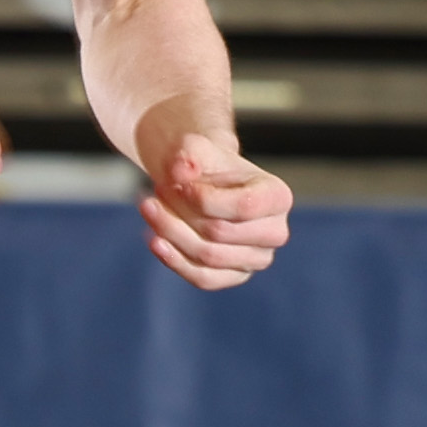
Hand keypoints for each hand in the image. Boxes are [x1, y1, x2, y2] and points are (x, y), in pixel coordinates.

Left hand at [136, 107, 291, 292]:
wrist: (202, 183)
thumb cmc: (206, 164)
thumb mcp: (197, 148)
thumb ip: (190, 153)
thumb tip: (180, 169)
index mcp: (277, 197)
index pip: (244, 206)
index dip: (203, 197)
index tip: (176, 181)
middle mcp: (275, 232)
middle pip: (220, 232)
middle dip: (180, 211)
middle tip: (155, 191)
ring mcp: (257, 258)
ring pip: (208, 256)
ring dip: (171, 232)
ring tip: (148, 207)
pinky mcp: (235, 276)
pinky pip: (204, 278)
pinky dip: (175, 260)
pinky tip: (154, 240)